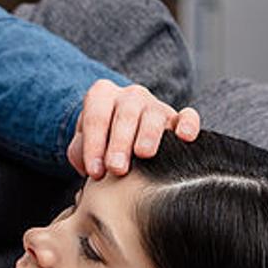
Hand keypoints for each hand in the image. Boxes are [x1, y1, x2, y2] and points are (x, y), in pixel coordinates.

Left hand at [68, 80, 200, 178]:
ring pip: (153, 115)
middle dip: (120, 143)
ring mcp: (154, 105)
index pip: (96, 117)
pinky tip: (184, 137)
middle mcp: (129, 96)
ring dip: (148, 135)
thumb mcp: (82, 143)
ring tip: (143, 154)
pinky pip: (187, 115)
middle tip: (117, 168)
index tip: (95, 172)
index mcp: (102, 96)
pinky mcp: (177, 117)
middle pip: (125, 115)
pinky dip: (188, 124)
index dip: (94, 145)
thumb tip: (92, 165)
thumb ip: (79, 151)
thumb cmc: (100, 141)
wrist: (120, 134)